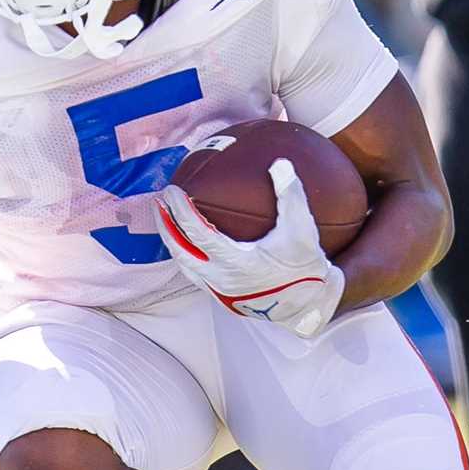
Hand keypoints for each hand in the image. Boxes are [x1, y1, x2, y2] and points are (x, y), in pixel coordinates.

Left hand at [158, 159, 345, 337]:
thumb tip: (279, 163)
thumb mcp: (302, 229)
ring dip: (173, 241)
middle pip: (179, 250)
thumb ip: (291, 195)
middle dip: (165, 224)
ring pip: (184, 265)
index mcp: (235, 263)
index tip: (172, 190)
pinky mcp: (222, 298)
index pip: (196, 233)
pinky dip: (186, 254)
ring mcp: (219, 292)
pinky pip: (195, 274)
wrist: (308, 305)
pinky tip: (188, 241)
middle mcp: (221, 280)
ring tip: (167, 220)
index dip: (180, 210)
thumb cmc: (304, 267)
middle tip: (160, 201)